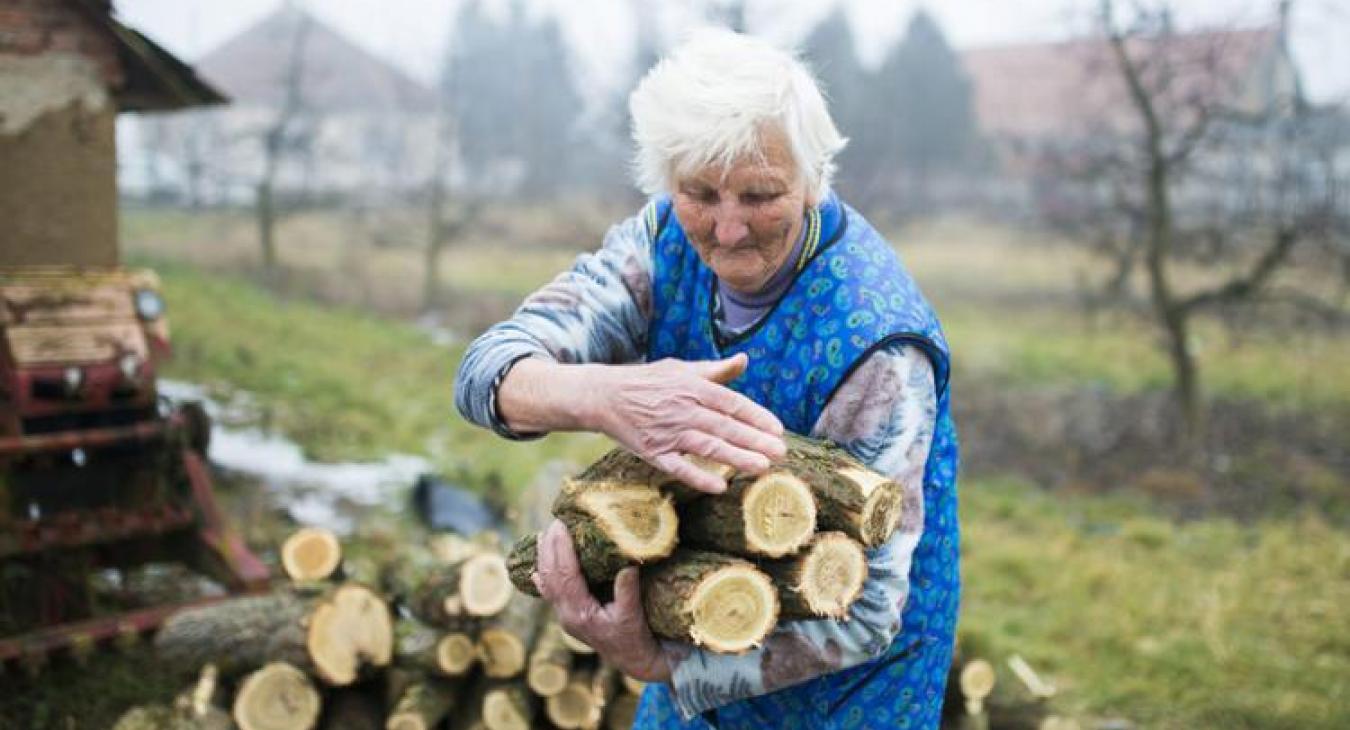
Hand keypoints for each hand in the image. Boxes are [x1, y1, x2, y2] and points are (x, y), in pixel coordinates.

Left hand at [532, 521, 670, 681]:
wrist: (632, 659)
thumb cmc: (634, 637)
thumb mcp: (633, 614)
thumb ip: (628, 590)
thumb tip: (628, 562)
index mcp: (580, 613)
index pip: (565, 575)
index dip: (562, 549)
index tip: (561, 526)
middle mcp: (566, 615)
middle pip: (551, 576)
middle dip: (550, 547)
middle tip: (555, 522)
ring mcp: (564, 616)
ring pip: (547, 583)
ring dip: (545, 558)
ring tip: (545, 535)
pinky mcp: (568, 615)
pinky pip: (550, 593)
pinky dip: (544, 577)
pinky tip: (537, 568)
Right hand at [586, 353, 786, 493]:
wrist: (604, 396)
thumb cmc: (647, 381)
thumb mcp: (681, 369)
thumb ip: (715, 370)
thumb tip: (744, 359)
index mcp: (693, 387)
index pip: (732, 403)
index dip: (756, 416)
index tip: (777, 429)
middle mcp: (684, 409)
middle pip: (725, 427)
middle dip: (755, 440)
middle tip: (781, 453)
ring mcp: (668, 432)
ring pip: (708, 447)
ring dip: (736, 457)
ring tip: (762, 467)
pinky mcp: (653, 452)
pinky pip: (678, 467)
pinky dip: (698, 477)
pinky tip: (720, 486)